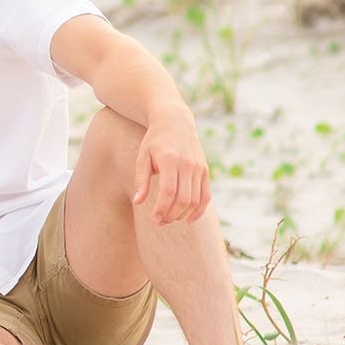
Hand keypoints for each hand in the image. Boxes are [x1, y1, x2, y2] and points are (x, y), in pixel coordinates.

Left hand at [131, 107, 210, 224]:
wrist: (174, 122)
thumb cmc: (154, 141)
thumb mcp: (143, 157)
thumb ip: (141, 180)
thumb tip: (138, 202)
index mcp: (169, 160)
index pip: (168, 191)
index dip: (162, 208)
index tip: (154, 219)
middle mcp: (187, 164)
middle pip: (183, 198)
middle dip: (171, 215)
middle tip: (159, 222)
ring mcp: (199, 168)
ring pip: (196, 199)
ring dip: (183, 214)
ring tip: (169, 220)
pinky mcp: (205, 170)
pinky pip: (206, 195)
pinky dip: (199, 210)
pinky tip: (189, 220)